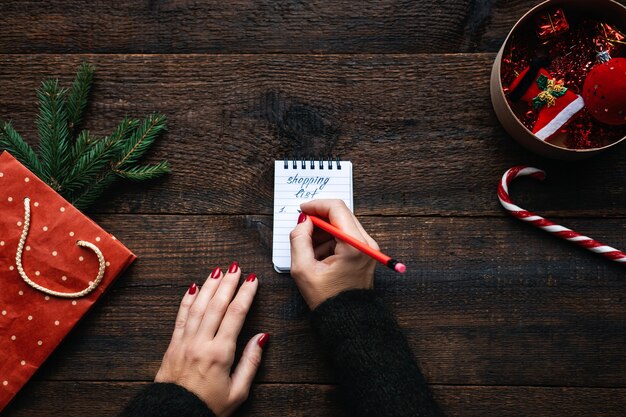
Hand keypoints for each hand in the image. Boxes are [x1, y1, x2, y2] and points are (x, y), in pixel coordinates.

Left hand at [155, 263, 268, 416]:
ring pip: (198, 306)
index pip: (235, 314)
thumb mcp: (238, 391)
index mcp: (220, 353)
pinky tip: (193, 287)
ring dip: (209, 286)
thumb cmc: (207, 407)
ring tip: (218, 271)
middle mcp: (201, 343)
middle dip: (228, 283)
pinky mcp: (173, 345)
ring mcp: (184, 342)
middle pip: (216, 304)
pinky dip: (187, 300)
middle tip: (236, 267)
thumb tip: (262, 338)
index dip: (245, 294)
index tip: (252, 280)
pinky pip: (181, 316)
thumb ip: (251, 362)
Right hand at [289, 199, 377, 308]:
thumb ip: (299, 239)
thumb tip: (303, 221)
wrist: (347, 321)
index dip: (316, 205)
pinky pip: (346, 236)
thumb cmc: (327, 299)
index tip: (302, 210)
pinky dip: (330, 240)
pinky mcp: (365, 253)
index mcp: (354, 245)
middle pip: (340, 214)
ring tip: (310, 252)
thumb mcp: (303, 269)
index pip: (336, 208)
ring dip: (323, 232)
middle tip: (302, 231)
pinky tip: (320, 257)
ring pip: (342, 225)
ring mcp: (368, 248)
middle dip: (318, 220)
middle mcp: (366, 243)